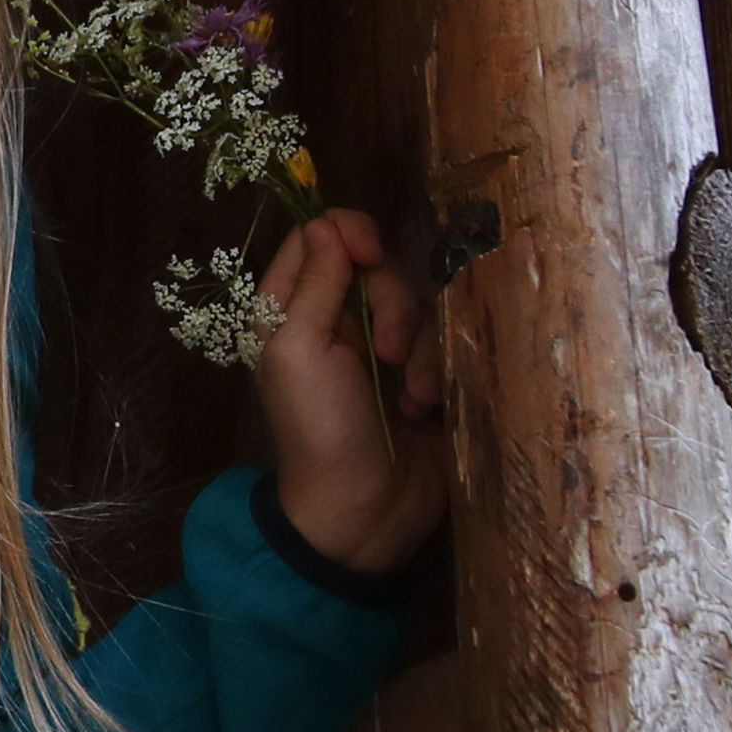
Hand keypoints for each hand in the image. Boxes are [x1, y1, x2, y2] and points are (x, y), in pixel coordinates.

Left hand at [248, 208, 449, 576]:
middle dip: (390, 302)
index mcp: (290, 311)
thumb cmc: (319, 430)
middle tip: (388, 349)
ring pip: (415, 303)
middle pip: (375, 265)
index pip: (317, 236)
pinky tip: (424, 408)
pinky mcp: (422, 373)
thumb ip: (313, 283)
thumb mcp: (300, 351)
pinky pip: (441, 342)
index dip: (346, 233)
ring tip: (410, 392)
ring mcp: (381, 348)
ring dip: (417, 346)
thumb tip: (326, 221)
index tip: (368, 255)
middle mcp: (334, 320)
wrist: (364, 511)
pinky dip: (435, 373)